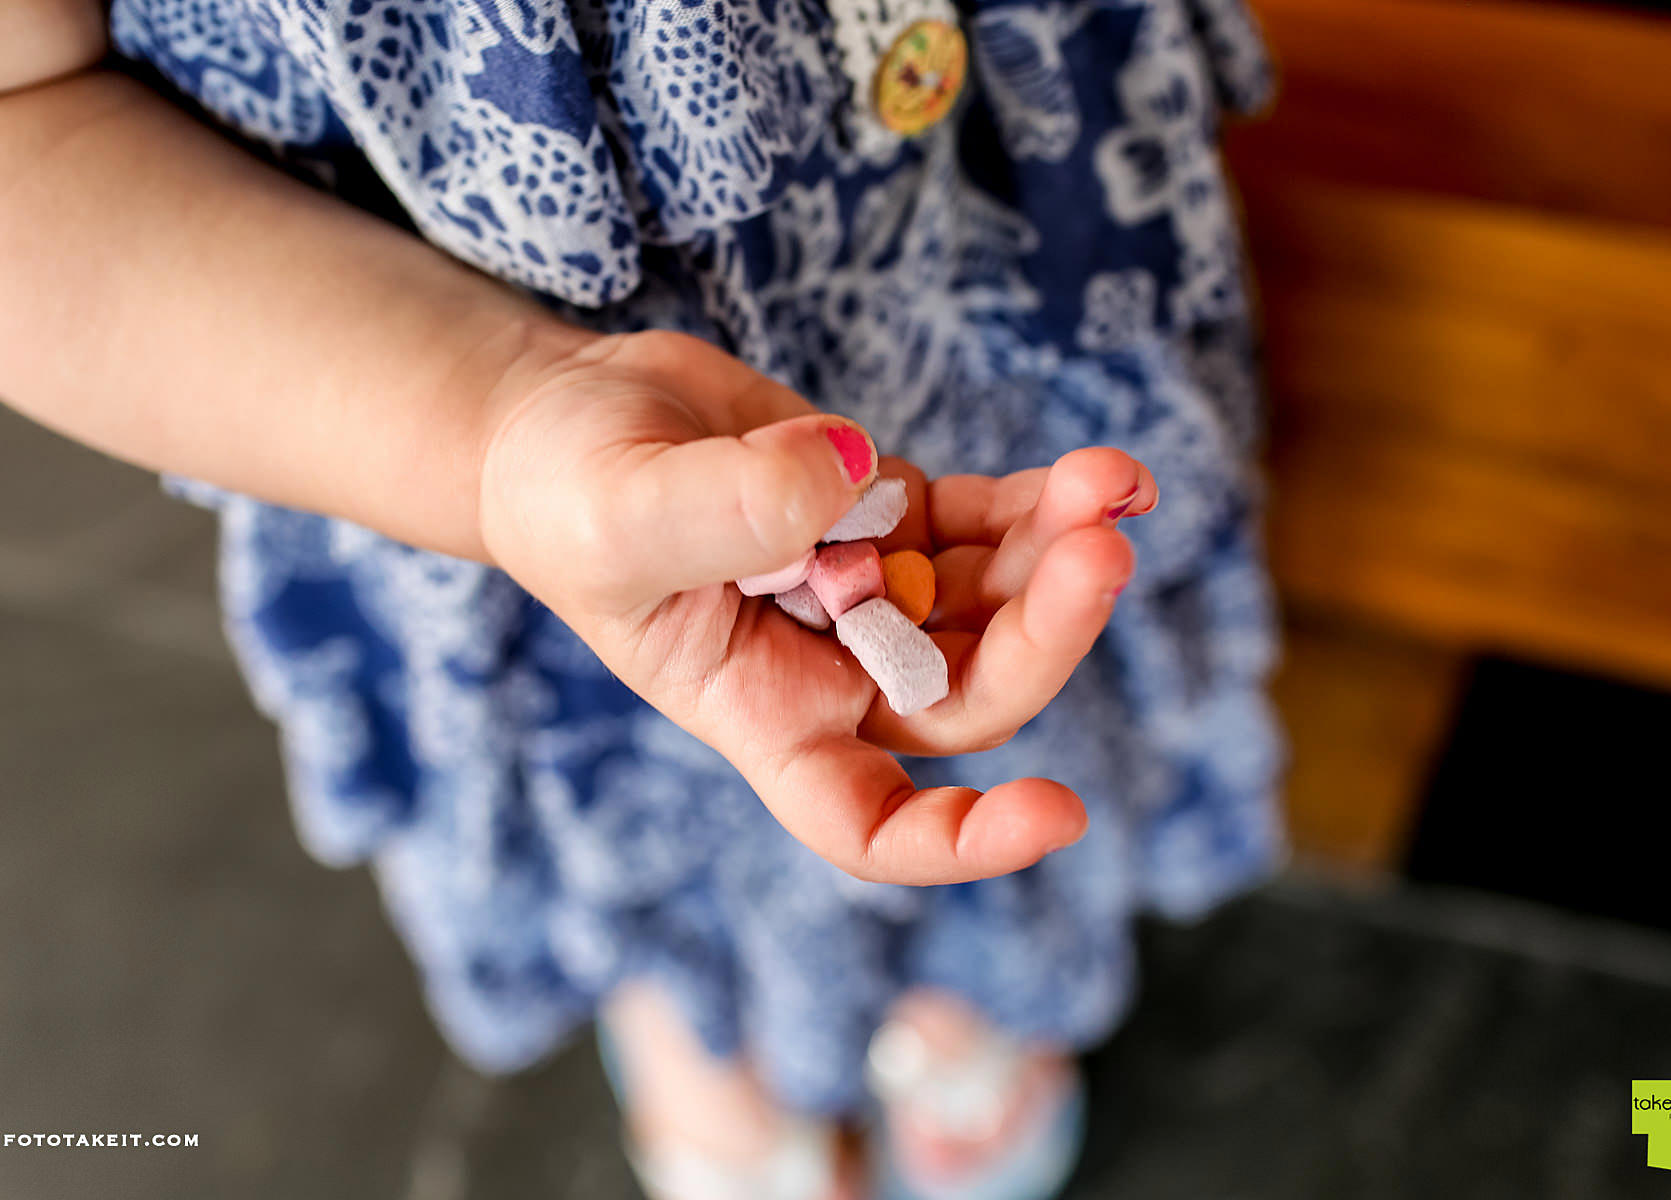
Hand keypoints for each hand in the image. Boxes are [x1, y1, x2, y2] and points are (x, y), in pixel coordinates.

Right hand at [478, 331, 1148, 884]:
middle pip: (970, 693)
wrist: (569, 421)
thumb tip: (852, 479)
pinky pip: (993, 526)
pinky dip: (1046, 504)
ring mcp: (875, 591)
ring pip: (1000, 606)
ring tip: (1105, 479)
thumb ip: (723, 510)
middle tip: (1097, 548)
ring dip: (1063, 552)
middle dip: (1045, 634)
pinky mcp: (894, 514)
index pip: (867, 821)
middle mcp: (834, 670)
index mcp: (764, 713)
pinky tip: (1100, 472)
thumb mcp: (617, 513)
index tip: (1060, 812)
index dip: (961, 839)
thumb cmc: (564, 498)